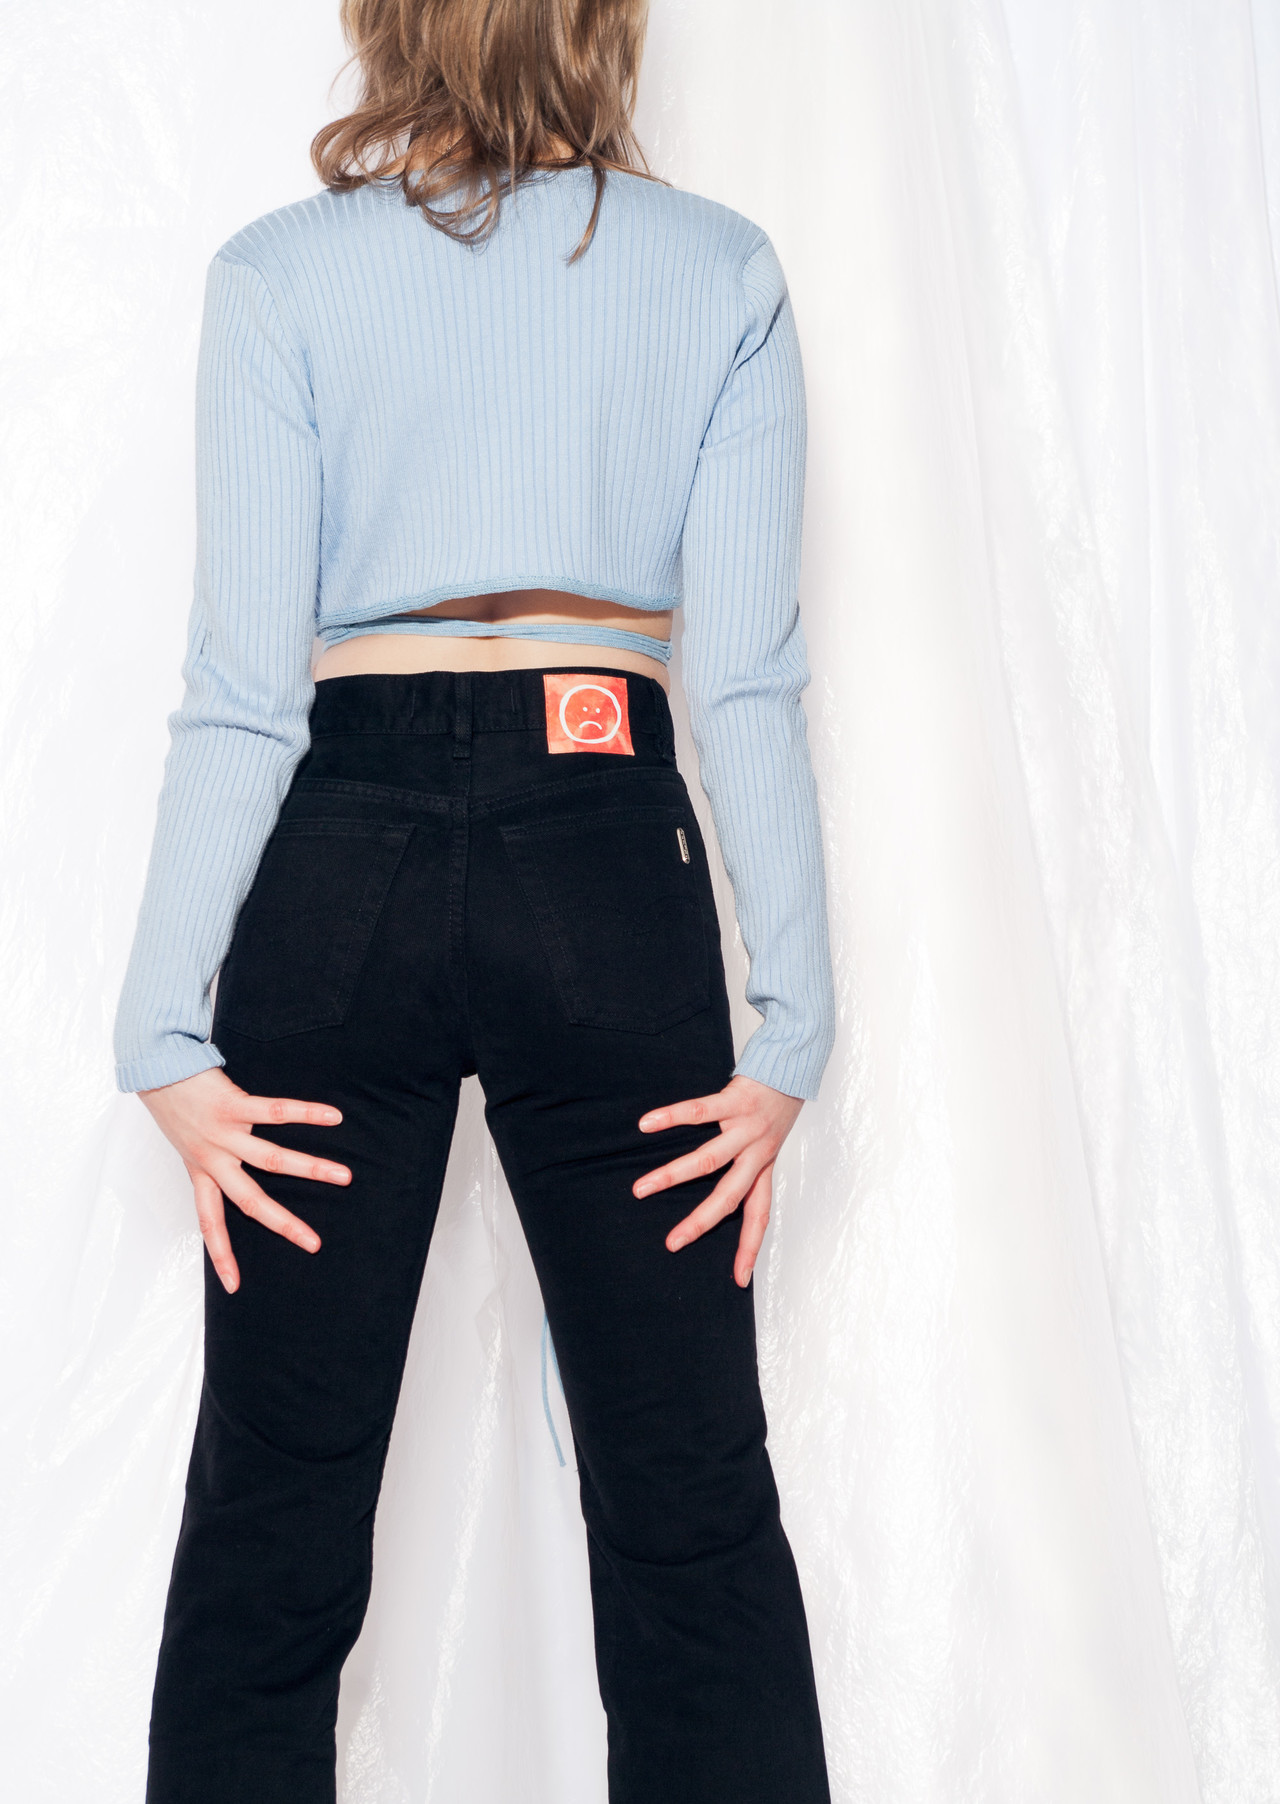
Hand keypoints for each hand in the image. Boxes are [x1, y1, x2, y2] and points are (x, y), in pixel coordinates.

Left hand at [138, 1065, 350, 1293]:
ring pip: (272, 1159)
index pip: (209, 1222)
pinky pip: (275, 1111)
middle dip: (284, 1224)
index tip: (235, 1287)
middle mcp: (211, 1158)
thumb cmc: (175, 1103)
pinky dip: (307, 1114)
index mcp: (200, 1171)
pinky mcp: (232, 1104)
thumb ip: (213, 1156)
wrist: (155, 1066)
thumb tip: (242, 1166)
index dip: (221, 1255)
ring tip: (344, 1176)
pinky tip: (333, 1118)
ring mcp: (223, 1133)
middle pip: (250, 1201)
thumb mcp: (186, 1140)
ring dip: (311, 1169)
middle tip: (314, 1243)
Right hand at [633, 1074, 803, 1286]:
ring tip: (640, 1189)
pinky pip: (700, 1110)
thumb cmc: (777, 1104)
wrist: (794, 1064)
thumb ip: (749, 1162)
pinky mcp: (736, 1100)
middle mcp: (758, 1153)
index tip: (740, 1279)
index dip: (750, 1247)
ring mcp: (747, 1128)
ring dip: (672, 1176)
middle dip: (700, 1223)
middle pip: (729, 1197)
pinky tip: (646, 1124)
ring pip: (708, 1159)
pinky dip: (671, 1117)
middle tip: (672, 1243)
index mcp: (764, 1167)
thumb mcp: (769, 1141)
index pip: (759, 1216)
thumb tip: (720, 1186)